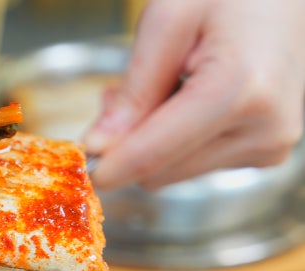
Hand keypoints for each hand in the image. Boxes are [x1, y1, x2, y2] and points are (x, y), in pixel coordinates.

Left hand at [83, 0, 304, 189]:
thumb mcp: (169, 19)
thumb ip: (134, 89)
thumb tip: (99, 146)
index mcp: (241, 90)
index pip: (154, 155)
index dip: (108, 164)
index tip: (78, 162)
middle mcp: (265, 129)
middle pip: (158, 171)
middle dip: (129, 140)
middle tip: (122, 92)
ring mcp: (270, 146)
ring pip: (172, 172)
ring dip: (151, 140)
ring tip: (163, 85)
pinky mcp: (267, 153)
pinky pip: (194, 164)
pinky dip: (176, 140)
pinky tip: (186, 100)